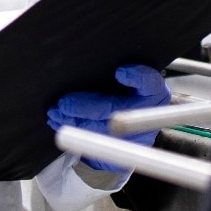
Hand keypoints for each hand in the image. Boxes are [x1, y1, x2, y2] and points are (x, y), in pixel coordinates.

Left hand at [47, 64, 172, 170]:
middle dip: (86, 106)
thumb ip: (123, 75)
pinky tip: (59, 120)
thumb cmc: (131, 92)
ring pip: (99, 127)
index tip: (119, 72)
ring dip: (73, 119)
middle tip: (64, 103)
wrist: (136, 125)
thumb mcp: (133, 81)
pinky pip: (92, 138)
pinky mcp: (120, 148)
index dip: (137, 77)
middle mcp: (146, 111)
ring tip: (56, 111)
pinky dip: (73, 127)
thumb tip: (89, 63)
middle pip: (115, 108)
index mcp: (154, 91)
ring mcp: (134, 133)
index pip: (149, 83)